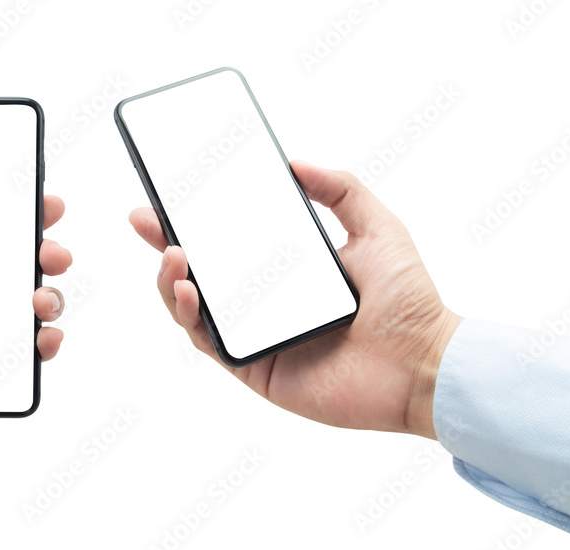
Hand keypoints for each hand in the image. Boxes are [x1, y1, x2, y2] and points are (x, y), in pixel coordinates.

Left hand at [0, 158, 72, 473]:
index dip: (9, 214)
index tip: (36, 201)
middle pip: (10, 267)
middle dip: (42, 251)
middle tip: (50, 249)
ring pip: (24, 308)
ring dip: (49, 295)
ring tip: (41, 298)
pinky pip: (22, 356)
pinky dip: (45, 343)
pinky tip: (44, 337)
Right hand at [129, 160, 459, 438]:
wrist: (424, 363)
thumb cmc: (409, 301)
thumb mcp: (378, 227)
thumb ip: (341, 189)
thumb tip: (295, 161)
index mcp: (287, 270)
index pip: (229, 240)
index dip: (193, 219)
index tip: (168, 195)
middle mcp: (265, 302)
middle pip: (200, 272)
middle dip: (164, 245)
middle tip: (145, 220)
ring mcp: (257, 336)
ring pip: (193, 309)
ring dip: (171, 281)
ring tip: (173, 256)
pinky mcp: (254, 368)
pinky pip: (209, 343)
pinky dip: (191, 317)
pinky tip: (191, 291)